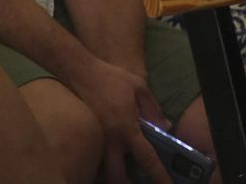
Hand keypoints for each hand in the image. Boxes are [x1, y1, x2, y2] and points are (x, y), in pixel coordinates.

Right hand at [69, 57, 171, 183]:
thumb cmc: (112, 79)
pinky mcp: (85, 137)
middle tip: (135, 180)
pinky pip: (93, 159)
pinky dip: (102, 164)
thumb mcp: (140, 88)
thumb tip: (165, 127)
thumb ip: (153, 110)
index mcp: (127, 128)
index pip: (146, 158)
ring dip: (113, 176)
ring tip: (123, 173)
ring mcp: (95, 141)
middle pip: (116, 176)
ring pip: (102, 171)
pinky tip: (109, 157)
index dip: (158, 174)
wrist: (80, 72)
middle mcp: (110, 140)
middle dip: (126, 183)